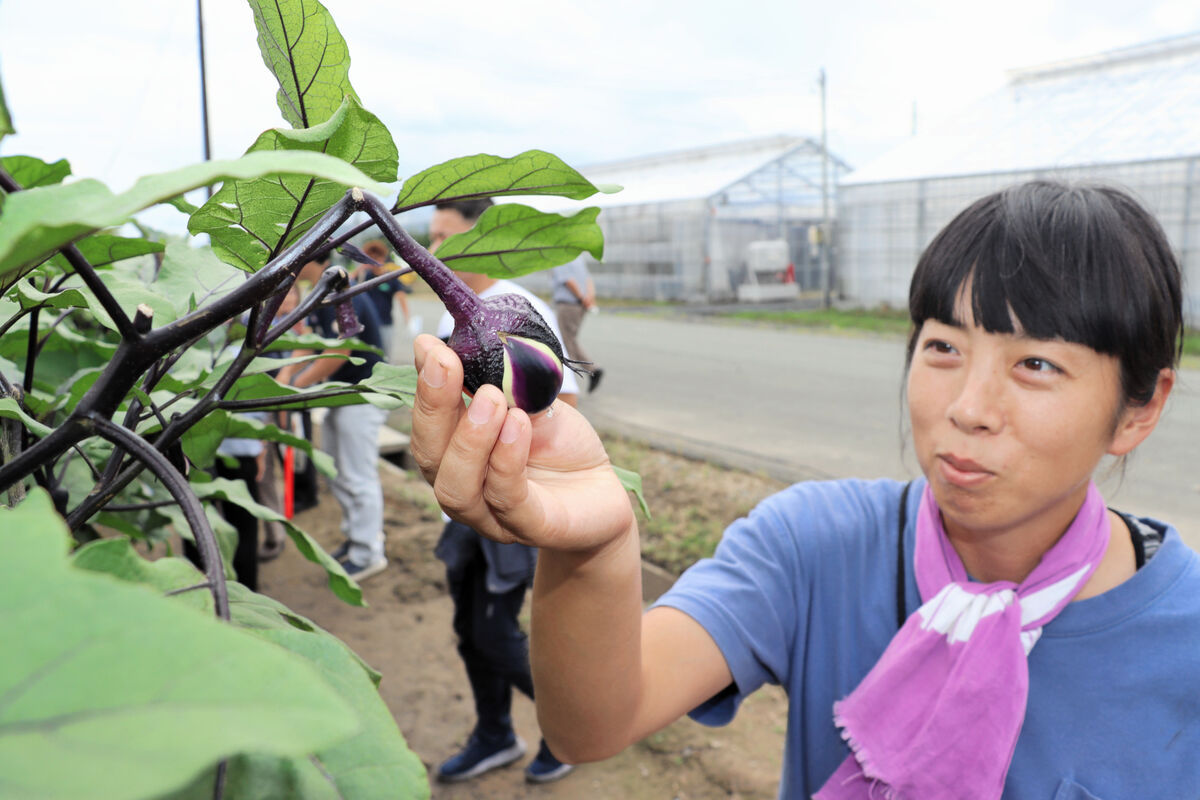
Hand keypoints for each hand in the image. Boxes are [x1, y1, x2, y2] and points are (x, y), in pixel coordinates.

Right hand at [410, 334, 633, 550]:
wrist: (603, 489)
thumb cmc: (559, 444)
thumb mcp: (529, 401)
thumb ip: (496, 382)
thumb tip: (457, 340)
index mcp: (454, 454)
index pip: (427, 424)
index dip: (425, 386)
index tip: (430, 346)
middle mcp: (464, 488)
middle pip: (429, 458)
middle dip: (434, 407)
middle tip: (448, 364)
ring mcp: (493, 516)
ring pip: (457, 489)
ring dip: (470, 440)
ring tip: (492, 399)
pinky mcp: (533, 527)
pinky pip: (509, 500)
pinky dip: (507, 460)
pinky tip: (518, 425)